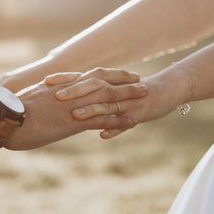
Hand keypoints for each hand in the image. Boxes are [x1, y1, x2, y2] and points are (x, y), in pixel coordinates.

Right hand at [5, 72, 147, 150]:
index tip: (116, 74)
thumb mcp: (27, 101)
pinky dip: (118, 120)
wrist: (3, 118)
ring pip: (107, 98)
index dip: (105, 75)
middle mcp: (70, 93)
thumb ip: (39, 98)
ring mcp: (73, 106)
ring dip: (127, 97)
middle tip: (139, 80)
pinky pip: (101, 120)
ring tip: (144, 97)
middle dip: (122, 81)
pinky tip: (131, 121)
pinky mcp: (73, 122)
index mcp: (59, 87)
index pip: (87, 77)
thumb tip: (40, 99)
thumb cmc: (9, 111)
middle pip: (102, 82)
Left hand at [61, 66, 191, 138]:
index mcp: (107, 83)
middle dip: (74, 91)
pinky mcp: (140, 114)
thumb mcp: (114, 93)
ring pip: (107, 104)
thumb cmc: (136, 92)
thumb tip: (70, 105)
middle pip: (92, 88)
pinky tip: (102, 135)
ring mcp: (128, 101)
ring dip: (91, 110)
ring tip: (75, 115)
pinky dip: (114, 129)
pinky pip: (125, 123)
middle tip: (55, 96)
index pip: (82, 78)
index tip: (44, 82)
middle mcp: (115, 89)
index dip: (64, 79)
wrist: (169, 89)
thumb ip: (93, 98)